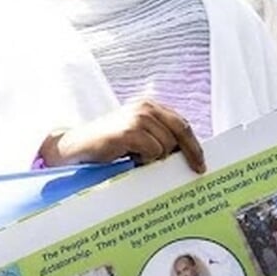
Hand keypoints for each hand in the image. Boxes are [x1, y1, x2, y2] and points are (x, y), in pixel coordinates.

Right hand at [41, 100, 204, 172]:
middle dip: (187, 152)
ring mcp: (137, 117)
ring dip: (156, 157)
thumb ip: (159, 135)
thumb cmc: (108, 144)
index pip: (182, 124)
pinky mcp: (129, 131)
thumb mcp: (137, 134)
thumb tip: (187, 154)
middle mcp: (145, 107)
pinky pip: (153, 151)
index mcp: (149, 106)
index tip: (200, 162)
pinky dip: (145, 159)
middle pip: (180, 132)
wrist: (75, 146)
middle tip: (195, 169)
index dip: (194, 144)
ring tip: (137, 157)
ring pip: (167, 145)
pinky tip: (131, 157)